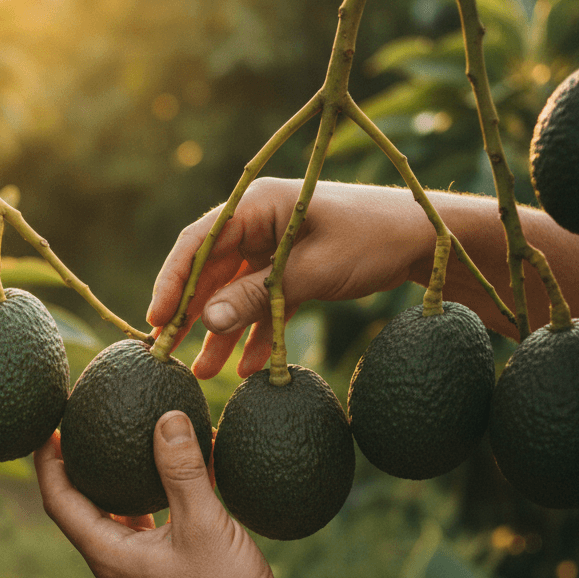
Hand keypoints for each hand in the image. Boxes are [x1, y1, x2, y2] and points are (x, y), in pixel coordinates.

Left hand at [34, 410, 294, 577]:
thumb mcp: (204, 524)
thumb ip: (182, 470)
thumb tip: (166, 417)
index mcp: (109, 556)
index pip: (60, 500)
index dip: (47, 461)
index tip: (46, 425)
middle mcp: (118, 565)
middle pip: (83, 506)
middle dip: (80, 465)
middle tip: (84, 424)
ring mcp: (144, 572)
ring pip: (121, 515)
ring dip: (122, 479)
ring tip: (129, 439)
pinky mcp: (172, 573)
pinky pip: (154, 525)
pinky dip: (161, 496)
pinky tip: (184, 471)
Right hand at [146, 178, 434, 377]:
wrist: (423, 239)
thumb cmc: (371, 240)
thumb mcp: (312, 271)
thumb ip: (258, 296)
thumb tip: (208, 321)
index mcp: (257, 206)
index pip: (199, 243)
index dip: (172, 281)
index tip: (156, 319)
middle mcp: (257, 223)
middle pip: (209, 270)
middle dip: (189, 313)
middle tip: (166, 352)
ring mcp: (272, 246)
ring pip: (233, 291)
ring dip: (220, 331)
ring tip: (203, 372)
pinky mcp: (288, 268)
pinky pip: (261, 302)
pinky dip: (255, 332)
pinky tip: (248, 367)